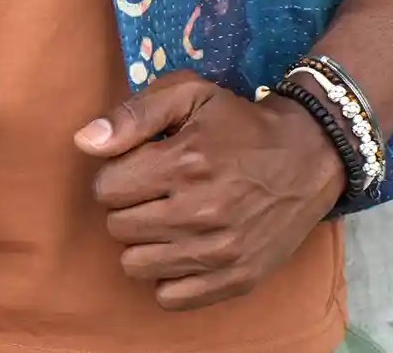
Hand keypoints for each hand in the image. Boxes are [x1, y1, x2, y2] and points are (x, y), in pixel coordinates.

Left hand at [72, 71, 344, 311]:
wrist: (308, 156)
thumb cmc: (240, 122)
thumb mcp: (189, 95)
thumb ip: (132, 115)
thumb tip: (83, 142)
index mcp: (184, 162)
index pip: (106, 188)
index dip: (116, 174)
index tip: (139, 167)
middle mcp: (200, 211)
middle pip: (118, 227)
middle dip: (128, 206)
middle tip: (154, 192)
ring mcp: (220, 251)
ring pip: (137, 264)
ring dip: (144, 242)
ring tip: (167, 219)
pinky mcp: (238, 278)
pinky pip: (170, 297)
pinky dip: (167, 276)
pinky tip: (181, 249)